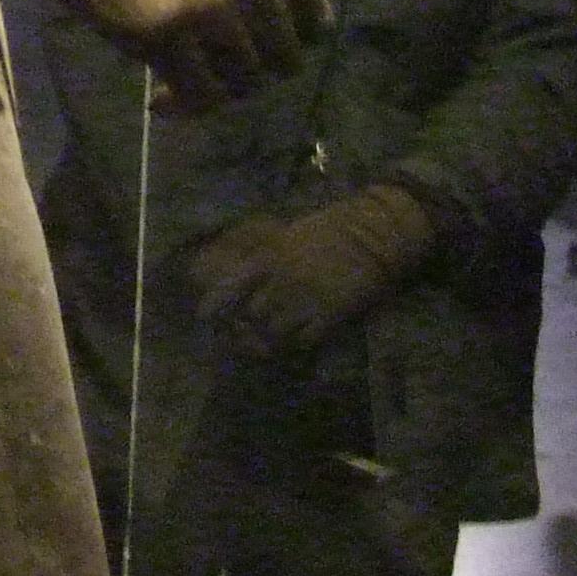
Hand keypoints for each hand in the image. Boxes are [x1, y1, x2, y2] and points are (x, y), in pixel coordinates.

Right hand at [4, 0, 326, 112]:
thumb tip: (251, 21)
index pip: (314, 26)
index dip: (278, 44)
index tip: (245, 48)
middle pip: (283, 62)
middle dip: (248, 71)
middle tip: (209, 69)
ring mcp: (213, 7)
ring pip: (244, 85)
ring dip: (215, 90)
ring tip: (178, 81)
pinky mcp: (162, 32)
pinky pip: (198, 97)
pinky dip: (184, 107)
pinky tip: (156, 98)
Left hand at [189, 185, 436, 354]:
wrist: (371, 235)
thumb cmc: (328, 229)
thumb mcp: (286, 235)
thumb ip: (264, 258)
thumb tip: (242, 276)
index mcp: (269, 259)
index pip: (230, 288)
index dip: (215, 307)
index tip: (205, 318)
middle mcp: (283, 283)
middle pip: (250, 317)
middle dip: (242, 327)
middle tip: (239, 335)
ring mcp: (306, 301)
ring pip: (274, 334)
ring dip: (267, 340)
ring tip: (265, 344)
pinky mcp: (329, 316)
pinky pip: (303, 342)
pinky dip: (294, 346)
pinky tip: (293, 343)